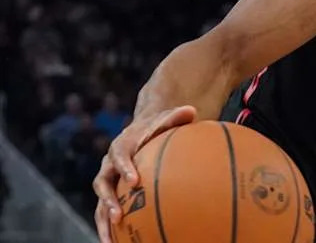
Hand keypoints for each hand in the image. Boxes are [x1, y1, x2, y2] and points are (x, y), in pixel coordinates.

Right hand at [93, 105, 196, 242]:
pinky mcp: (111, 193)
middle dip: (108, 199)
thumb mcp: (167, 118)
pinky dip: (108, 228)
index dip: (124, 167)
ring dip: (103, 220)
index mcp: (121, 146)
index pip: (119, 156)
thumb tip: (192, 110)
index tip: (134, 180)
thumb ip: (177, 115)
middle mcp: (109, 164)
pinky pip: (106, 212)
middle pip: (102, 182)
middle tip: (118, 215)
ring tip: (109, 240)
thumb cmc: (158, 127)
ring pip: (99, 202)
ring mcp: (108, 180)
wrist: (142, 131)